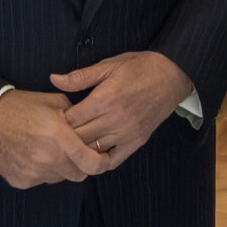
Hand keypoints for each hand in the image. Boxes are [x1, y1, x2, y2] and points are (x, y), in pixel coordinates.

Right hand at [0, 90, 110, 188]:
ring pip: (60, 178)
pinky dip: (42, 171)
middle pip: (79, 174)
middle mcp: (48, 159)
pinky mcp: (21, 181)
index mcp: (60, 138)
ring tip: (48, 149)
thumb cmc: (21, 107)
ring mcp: (34, 173)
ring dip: (60, 167)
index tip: (102, 158)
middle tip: (72, 150)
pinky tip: (32, 154)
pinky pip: (41, 180)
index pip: (93, 164)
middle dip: (81, 164)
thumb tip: (92, 130)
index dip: (102, 163)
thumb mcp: (55, 102)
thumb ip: (78, 118)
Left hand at [50, 51, 193, 169]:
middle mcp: (116, 118)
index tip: (56, 117)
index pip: (71, 119)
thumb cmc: (139, 67)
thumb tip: (54, 79)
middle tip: (58, 134)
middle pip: (80, 138)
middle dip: (66, 137)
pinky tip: (92, 153)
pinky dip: (100, 160)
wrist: (172, 75)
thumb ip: (79, 77)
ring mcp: (128, 132)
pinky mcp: (137, 141)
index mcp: (105, 98)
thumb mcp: (108, 66)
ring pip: (94, 151)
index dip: (59, 119)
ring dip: (80, 149)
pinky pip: (113, 160)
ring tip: (72, 144)